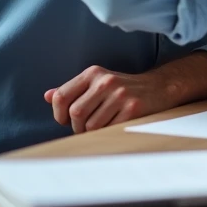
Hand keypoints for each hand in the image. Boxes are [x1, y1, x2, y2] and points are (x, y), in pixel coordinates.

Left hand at [45, 66, 174, 133]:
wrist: (159, 87)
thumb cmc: (122, 88)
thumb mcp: (97, 82)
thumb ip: (73, 89)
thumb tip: (47, 96)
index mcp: (93, 73)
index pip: (61, 96)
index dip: (59, 113)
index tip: (66, 120)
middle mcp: (105, 81)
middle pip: (75, 113)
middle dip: (77, 126)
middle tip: (85, 127)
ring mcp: (120, 94)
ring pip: (91, 125)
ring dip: (92, 132)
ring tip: (101, 126)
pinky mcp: (132, 108)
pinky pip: (109, 130)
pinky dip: (107, 133)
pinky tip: (114, 125)